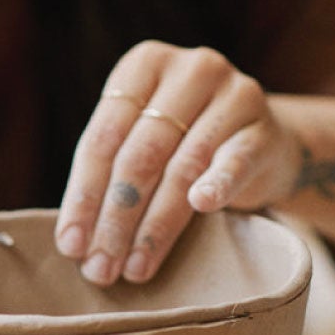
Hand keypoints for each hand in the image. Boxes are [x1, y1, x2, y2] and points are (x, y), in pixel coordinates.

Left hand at [54, 42, 298, 285]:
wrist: (263, 143)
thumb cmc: (187, 144)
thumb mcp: (145, 141)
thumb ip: (110, 172)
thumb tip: (72, 240)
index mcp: (144, 65)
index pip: (103, 137)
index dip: (83, 195)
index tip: (70, 245)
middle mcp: (189, 69)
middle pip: (139, 154)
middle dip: (115, 218)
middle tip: (100, 268)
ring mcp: (232, 94)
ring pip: (181, 166)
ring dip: (155, 225)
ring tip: (135, 267)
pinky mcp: (264, 126)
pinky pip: (235, 160)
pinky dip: (217, 184)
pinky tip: (201, 206)